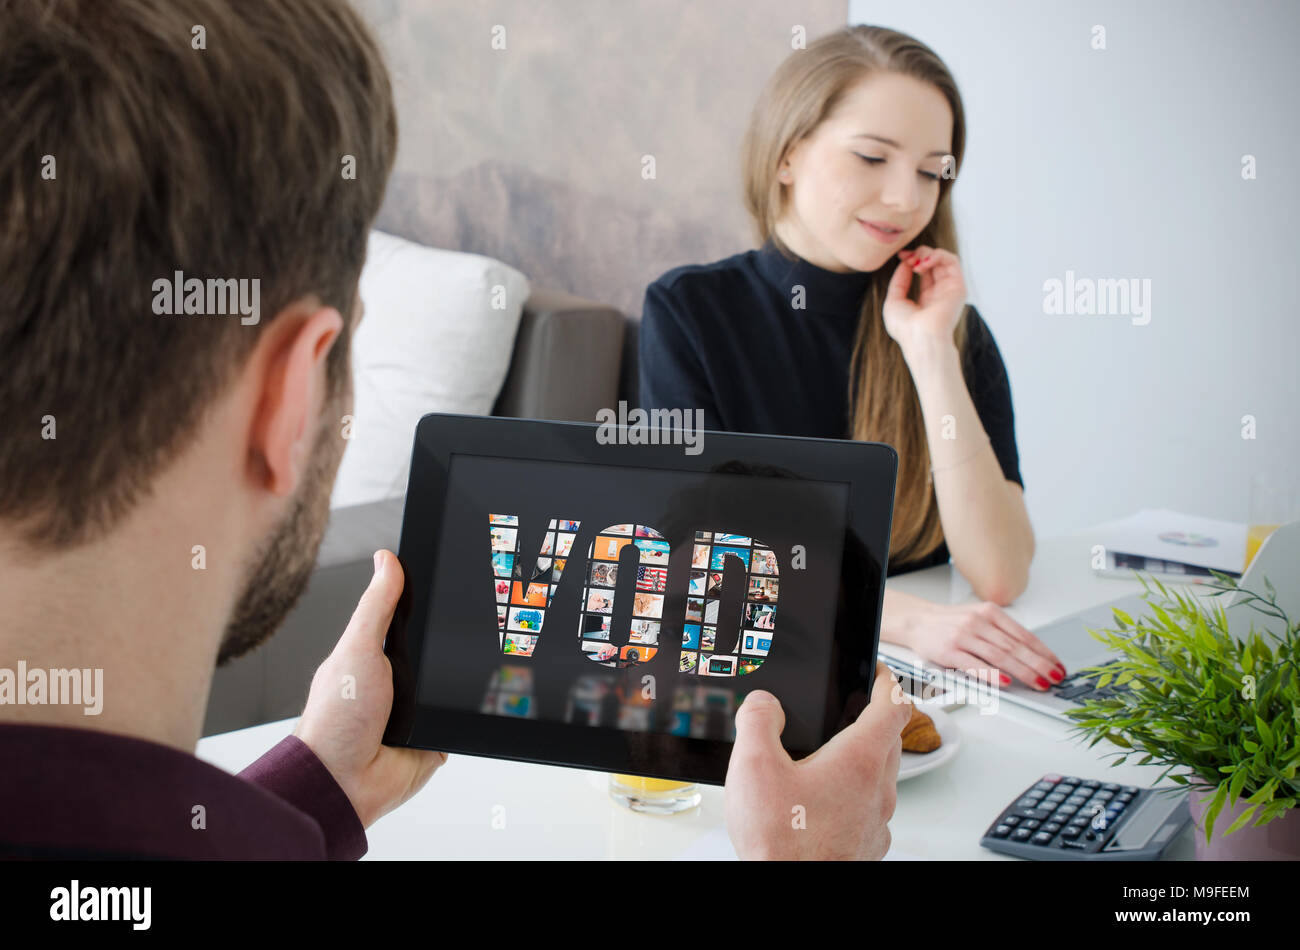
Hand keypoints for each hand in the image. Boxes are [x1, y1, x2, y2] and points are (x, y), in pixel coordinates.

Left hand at [293, 549, 445, 826]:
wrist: (344, 783)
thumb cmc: (335, 720)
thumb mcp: (357, 649)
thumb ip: (375, 607)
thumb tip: (387, 560)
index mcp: (374, 654)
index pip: (407, 617)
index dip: (426, 600)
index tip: (449, 580)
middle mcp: (396, 681)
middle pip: (435, 649)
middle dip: (447, 646)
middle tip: (460, 634)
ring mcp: (415, 710)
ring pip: (450, 683)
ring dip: (452, 684)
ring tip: (448, 681)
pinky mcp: (434, 736)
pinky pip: (460, 719)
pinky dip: (464, 715)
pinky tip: (458, 708)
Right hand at [724, 662, 910, 859]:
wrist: (789, 892)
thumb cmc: (781, 844)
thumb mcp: (753, 767)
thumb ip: (757, 721)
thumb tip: (762, 703)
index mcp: (859, 760)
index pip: (893, 705)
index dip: (886, 680)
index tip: (875, 672)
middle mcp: (878, 790)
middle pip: (890, 739)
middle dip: (871, 718)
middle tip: (846, 710)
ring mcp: (877, 821)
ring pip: (881, 776)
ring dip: (863, 759)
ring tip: (828, 756)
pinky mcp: (867, 845)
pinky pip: (870, 808)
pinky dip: (855, 795)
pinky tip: (823, 801)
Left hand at [882, 246, 966, 354]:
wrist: (921, 338)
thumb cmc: (905, 327)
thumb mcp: (893, 301)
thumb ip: (899, 281)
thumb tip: (905, 263)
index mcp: (926, 299)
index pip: (923, 272)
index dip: (912, 259)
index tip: (901, 255)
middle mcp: (940, 293)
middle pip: (933, 263)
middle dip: (918, 254)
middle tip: (908, 257)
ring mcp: (950, 289)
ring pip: (944, 259)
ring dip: (927, 253)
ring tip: (916, 262)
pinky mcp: (958, 286)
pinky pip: (952, 261)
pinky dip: (938, 255)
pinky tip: (924, 263)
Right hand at [906, 600, 1064, 689]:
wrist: (916, 621)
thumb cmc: (950, 623)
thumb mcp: (979, 618)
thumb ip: (1002, 632)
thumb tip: (1032, 654)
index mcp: (990, 612)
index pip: (1023, 634)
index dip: (1043, 652)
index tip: (1057, 665)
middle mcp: (978, 621)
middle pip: (1015, 646)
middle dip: (1039, 664)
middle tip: (1055, 677)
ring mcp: (963, 635)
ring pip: (1000, 656)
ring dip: (1023, 672)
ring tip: (1039, 683)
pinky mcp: (949, 651)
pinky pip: (974, 665)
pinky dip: (992, 675)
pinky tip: (1006, 683)